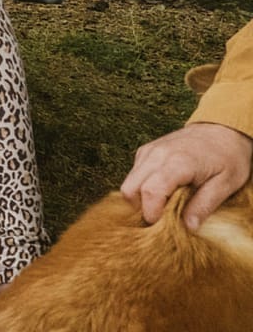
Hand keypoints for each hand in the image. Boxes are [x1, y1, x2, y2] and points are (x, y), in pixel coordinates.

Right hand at [122, 122, 252, 227]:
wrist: (222, 129)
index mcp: (177, 163)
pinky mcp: (146, 151)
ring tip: (164, 207)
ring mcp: (149, 151)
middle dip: (141, 209)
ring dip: (140, 199)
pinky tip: (162, 192)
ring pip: (128, 182)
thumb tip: (188, 227)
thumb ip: (204, 205)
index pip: (150, 192)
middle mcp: (156, 154)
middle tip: (161, 220)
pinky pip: (134, 174)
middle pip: (130, 188)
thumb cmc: (228, 157)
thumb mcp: (226, 184)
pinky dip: (142, 188)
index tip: (162, 226)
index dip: (151, 213)